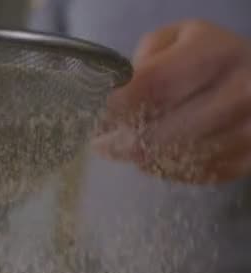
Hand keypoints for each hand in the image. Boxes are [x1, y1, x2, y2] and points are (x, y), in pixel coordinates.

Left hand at [93, 20, 250, 183]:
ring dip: (138, 157)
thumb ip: (142, 61)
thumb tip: (115, 96)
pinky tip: (155, 155)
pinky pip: (189, 174)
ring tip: (124, 147)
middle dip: (118, 141)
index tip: (94, 116)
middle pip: (157, 134)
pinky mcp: (247, 161)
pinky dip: (163, 167)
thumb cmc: (206, 57)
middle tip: (102, 142)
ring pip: (171, 159)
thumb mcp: (174, 40)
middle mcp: (238, 94)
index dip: (115, 107)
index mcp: (215, 56)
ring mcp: (246, 132)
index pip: (150, 87)